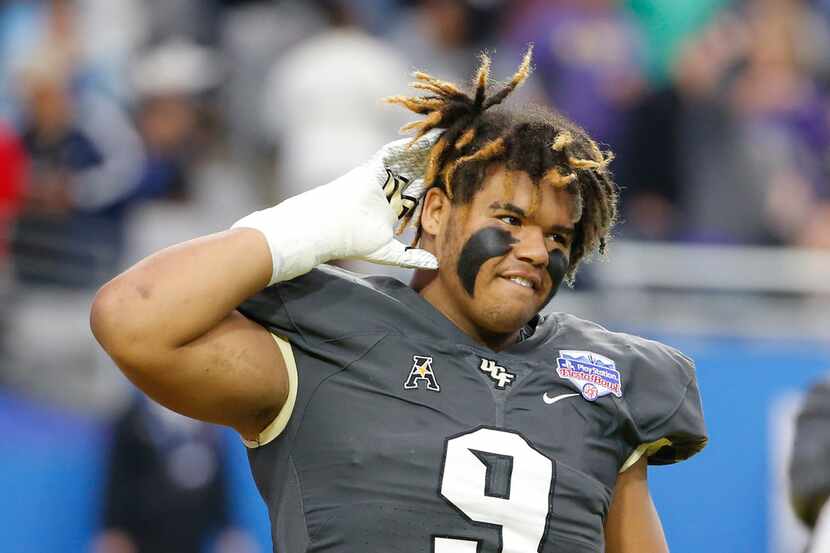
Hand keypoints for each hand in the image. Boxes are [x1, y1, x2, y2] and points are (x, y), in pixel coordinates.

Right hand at [233, 130, 440, 284]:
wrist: (326, 229)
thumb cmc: (350, 240)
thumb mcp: (387, 252)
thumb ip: (410, 256)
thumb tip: (435, 264)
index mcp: (391, 206)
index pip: (419, 193)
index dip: (438, 186)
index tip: (459, 181)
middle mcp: (388, 188)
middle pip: (417, 172)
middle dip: (437, 164)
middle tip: (462, 154)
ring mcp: (381, 176)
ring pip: (409, 160)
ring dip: (428, 150)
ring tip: (452, 140)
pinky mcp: (373, 168)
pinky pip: (394, 152)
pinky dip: (411, 144)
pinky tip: (430, 136)